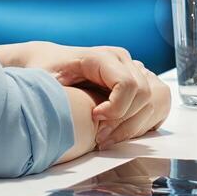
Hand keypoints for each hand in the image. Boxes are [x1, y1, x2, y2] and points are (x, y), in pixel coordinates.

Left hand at [5, 42, 170, 145]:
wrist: (49, 62)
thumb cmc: (44, 72)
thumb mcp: (41, 81)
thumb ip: (50, 92)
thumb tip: (57, 111)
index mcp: (100, 57)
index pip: (127, 83)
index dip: (116, 109)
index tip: (94, 120)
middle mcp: (122, 59)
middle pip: (144, 94)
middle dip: (124, 122)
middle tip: (99, 138)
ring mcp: (133, 68)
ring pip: (153, 100)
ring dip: (133, 126)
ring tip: (106, 138)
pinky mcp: (138, 80)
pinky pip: (155, 103)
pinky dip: (142, 121)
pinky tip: (119, 130)